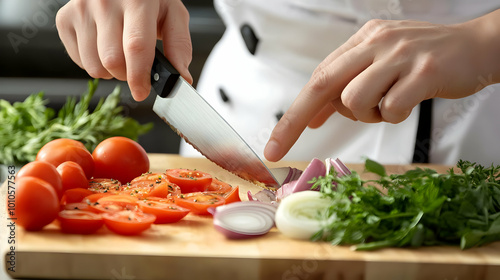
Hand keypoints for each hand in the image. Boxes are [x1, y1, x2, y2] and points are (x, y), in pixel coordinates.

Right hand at [56, 0, 192, 100]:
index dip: (139, 76)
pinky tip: (104, 47)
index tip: (142, 91)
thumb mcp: (172, 13)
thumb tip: (181, 78)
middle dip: (128, 75)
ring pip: (94, 66)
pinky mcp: (65, 19)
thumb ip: (179, 46)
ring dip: (111, 72)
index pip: (135, 46)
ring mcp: (81, 10)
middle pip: (112, 61)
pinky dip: (95, 63)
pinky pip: (79, 61)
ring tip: (121, 54)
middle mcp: (104, 2)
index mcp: (137, 0)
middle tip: (137, 66)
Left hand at [264, 11, 499, 161]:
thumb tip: (314, 117)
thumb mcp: (379, 65)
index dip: (295, 111)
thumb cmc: (423, 61)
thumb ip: (347, 86)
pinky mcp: (424, 72)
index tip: (276, 140)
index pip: (318, 77)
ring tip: (387, 106)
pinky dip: (394, 116)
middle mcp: (376, 43)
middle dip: (293, 122)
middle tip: (276, 150)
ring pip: (355, 99)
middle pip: (322, 85)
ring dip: (366, 115)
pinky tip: (408, 101)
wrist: (476, 48)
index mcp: (362, 40)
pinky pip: (391, 108)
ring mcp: (400, 55)